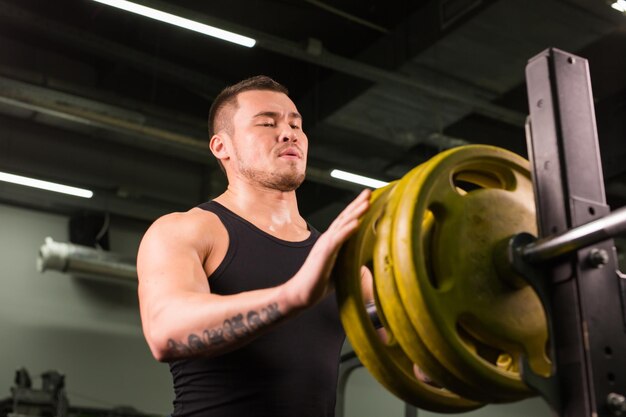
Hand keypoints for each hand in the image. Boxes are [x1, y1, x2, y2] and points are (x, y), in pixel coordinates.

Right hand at [286, 189, 370, 307]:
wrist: (300, 294)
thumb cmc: (319, 283)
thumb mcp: (341, 271)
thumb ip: (352, 264)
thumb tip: (368, 265)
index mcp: (332, 242)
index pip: (346, 221)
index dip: (357, 209)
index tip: (369, 198)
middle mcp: (328, 240)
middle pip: (345, 218)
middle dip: (357, 204)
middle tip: (369, 191)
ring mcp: (325, 246)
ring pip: (342, 225)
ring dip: (355, 213)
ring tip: (367, 202)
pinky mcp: (324, 255)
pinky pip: (337, 240)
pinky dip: (347, 230)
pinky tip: (357, 223)